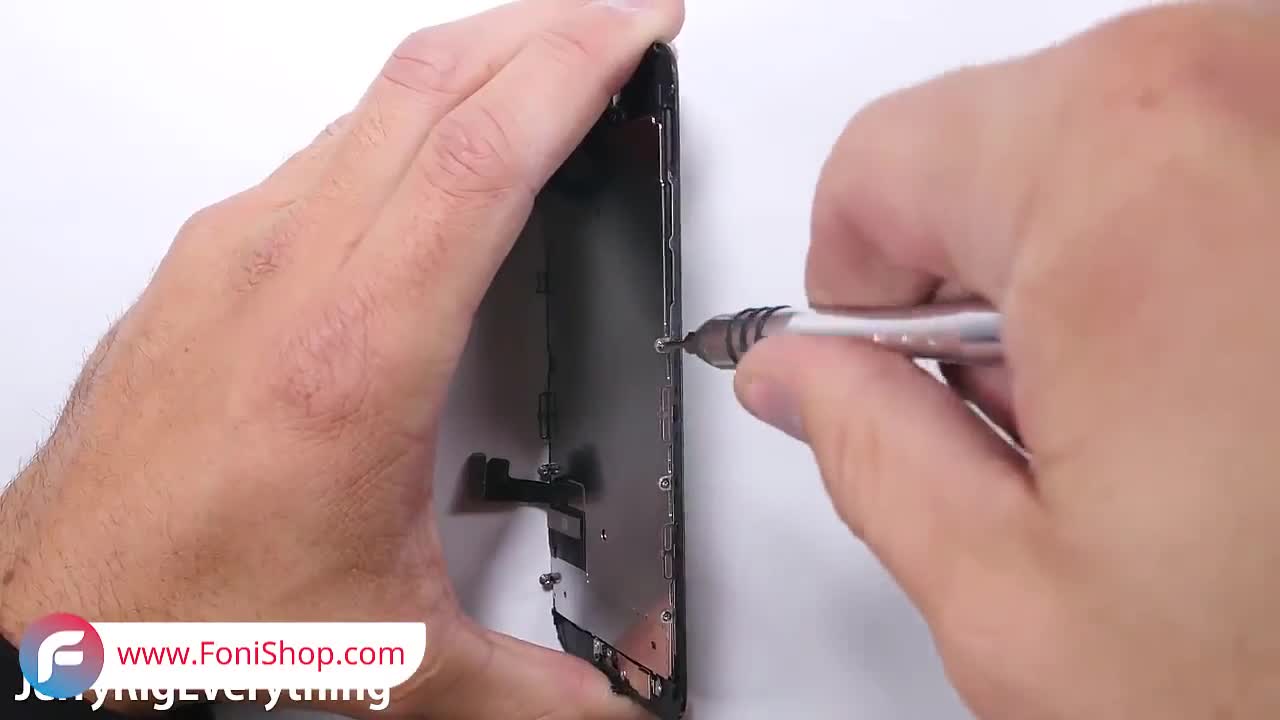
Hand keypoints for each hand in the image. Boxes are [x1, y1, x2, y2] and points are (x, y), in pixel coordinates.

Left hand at [0, 1, 681, 716]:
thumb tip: (625, 706)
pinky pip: (326, 148)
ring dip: (477, 60)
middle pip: (431, 83)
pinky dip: (407, 116)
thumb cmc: (181, 617)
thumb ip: (540, 690)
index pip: (482, 154)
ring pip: (372, 101)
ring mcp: (235, 252)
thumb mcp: (399, 667)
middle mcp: (284, 275)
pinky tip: (437, 146)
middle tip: (619, 11)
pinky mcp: (207, 261)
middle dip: (547, 23)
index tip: (638, 23)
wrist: (49, 622)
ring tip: (548, 60)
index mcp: (355, 356)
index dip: (576, 64)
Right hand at [737, 4, 1279, 717]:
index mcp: (1127, 167)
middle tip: (1057, 425)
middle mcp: (1264, 86)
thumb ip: (870, 450)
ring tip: (1186, 426)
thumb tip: (802, 377)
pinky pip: (1242, 164)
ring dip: (1107, 274)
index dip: (856, 282)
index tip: (896, 360)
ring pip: (1129, 147)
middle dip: (988, 280)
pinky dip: (1213, 259)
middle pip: (1007, 139)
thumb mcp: (1020, 596)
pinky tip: (1256, 391)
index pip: (880, 160)